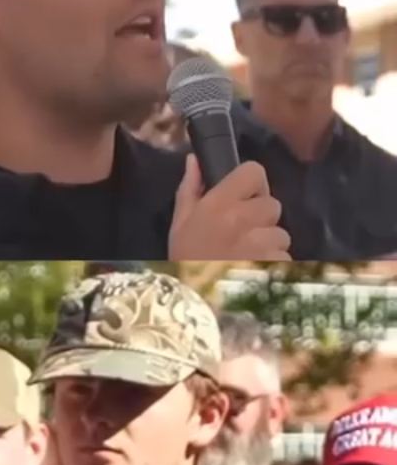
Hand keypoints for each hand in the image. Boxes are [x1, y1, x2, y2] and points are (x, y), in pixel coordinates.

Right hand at [168, 155, 291, 260]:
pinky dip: (273, 263)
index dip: (252, 183)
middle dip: (261, 216)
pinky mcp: (275, 265)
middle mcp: (244, 219)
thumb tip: (196, 160)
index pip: (254, 171)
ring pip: (281, 232)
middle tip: (241, 232)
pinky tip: (252, 271)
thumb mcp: (180, 224)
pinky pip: (284, 256)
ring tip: (245, 256)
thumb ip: (190, 189)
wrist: (194, 304)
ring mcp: (262, 244)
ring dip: (268, 242)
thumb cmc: (184, 261)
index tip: (243, 196)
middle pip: (272, 203)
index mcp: (219, 204)